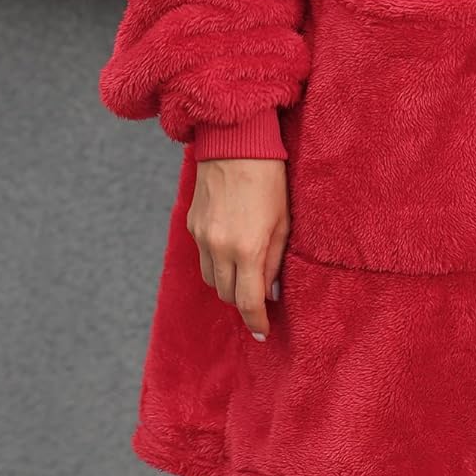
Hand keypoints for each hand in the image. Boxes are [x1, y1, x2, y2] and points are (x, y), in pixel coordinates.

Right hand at [187, 158, 289, 339]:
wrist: (235, 142)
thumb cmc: (269, 178)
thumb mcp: (284, 220)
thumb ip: (276, 259)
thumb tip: (271, 291)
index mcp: (247, 248)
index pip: (247, 301)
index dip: (256, 322)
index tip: (263, 332)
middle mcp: (219, 247)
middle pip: (226, 295)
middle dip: (242, 302)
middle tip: (259, 298)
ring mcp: (201, 237)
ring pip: (211, 280)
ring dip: (228, 284)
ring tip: (245, 272)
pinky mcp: (191, 225)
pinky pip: (202, 257)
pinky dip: (217, 262)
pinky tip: (231, 249)